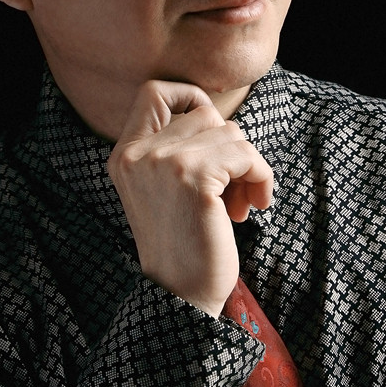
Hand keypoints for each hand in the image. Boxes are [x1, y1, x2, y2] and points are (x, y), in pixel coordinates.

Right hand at [107, 80, 272, 316]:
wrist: (181, 296)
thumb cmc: (182, 241)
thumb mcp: (161, 186)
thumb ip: (176, 147)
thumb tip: (219, 116)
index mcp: (125, 154)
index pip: (153, 91)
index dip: (189, 97)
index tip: (210, 132)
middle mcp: (138, 153)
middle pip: (205, 114)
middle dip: (230, 146)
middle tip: (234, 185)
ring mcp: (164, 162)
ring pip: (231, 133)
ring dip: (248, 166)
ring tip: (240, 202)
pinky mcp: (195, 178)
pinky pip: (246, 154)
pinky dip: (260, 176)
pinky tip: (254, 206)